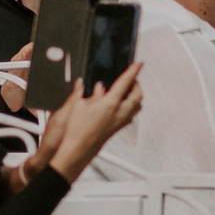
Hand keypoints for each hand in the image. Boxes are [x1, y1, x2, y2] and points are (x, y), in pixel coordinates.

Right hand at [38, 62, 142, 180]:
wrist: (77, 150)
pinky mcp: (117, 129)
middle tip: (132, 77)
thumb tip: (96, 86)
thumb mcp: (78, 105)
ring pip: (137, 106)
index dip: (133, 70)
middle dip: (137, 84)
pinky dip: (131, 106)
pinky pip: (131, 114)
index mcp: (110, 104)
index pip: (126, 82)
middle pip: (137, 95)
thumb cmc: (76, 131)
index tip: (138, 63)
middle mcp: (119, 113)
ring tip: (128, 89)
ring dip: (136, 95)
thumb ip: (89, 92)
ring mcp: (120, 122)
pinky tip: (122, 105)